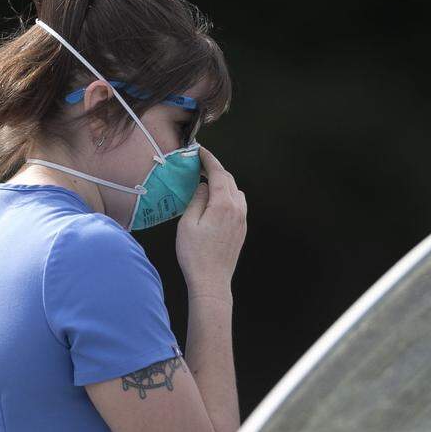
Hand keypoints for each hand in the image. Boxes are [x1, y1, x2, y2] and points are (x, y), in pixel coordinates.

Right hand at [176, 146, 246, 298]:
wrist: (211, 281)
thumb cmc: (196, 255)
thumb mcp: (188, 223)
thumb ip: (197, 199)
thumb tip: (203, 186)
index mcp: (224, 204)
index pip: (219, 173)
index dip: (209, 159)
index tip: (199, 150)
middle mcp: (238, 209)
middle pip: (229, 180)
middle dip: (215, 169)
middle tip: (199, 165)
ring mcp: (242, 220)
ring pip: (236, 191)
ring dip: (223, 182)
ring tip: (207, 182)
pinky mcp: (242, 229)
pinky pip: (238, 204)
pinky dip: (228, 195)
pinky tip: (215, 201)